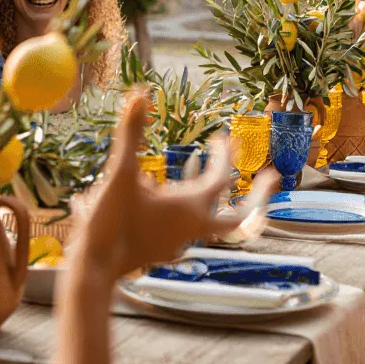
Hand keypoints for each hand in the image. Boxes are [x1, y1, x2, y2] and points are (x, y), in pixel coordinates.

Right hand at [74, 93, 242, 277]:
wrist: (93, 269)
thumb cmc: (110, 223)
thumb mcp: (120, 174)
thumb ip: (130, 133)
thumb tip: (140, 95)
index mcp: (189, 208)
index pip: (220, 177)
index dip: (226, 154)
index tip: (225, 136)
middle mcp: (192, 228)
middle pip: (240, 217)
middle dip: (259, 196)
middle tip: (272, 178)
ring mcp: (180, 242)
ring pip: (212, 222)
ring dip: (217, 200)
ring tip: (208, 178)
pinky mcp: (163, 250)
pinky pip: (188, 228)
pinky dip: (190, 211)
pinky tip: (165, 199)